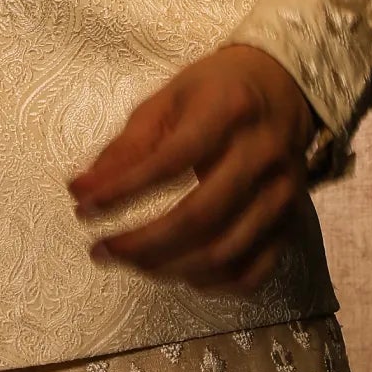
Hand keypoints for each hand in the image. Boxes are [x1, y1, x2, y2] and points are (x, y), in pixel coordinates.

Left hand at [66, 44, 316, 293]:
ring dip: (168, 267)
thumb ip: (126, 147)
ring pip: (224, 251)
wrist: (283, 89)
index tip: (83, 208)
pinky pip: (253, 271)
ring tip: (130, 262)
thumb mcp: (167, 101)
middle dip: (142, 243)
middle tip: (101, 250)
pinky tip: (179, 274)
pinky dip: (212, 283)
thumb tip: (80, 191)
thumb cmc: (215, 91)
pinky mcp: (291, 222)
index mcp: (227, 112)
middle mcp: (262, 155)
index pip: (170, 162)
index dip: (123, 191)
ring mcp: (282, 194)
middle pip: (200, 216)